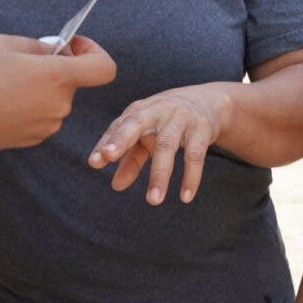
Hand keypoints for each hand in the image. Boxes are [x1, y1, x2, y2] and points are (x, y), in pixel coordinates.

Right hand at [0, 34, 117, 155]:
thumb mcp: (4, 44)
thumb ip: (38, 45)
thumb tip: (55, 51)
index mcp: (58, 77)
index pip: (105, 68)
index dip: (94, 52)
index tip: (71, 46)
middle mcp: (61, 104)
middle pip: (73, 80)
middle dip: (55, 67)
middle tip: (22, 61)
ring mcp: (49, 124)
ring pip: (56, 97)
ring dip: (40, 86)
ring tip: (7, 82)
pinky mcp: (36, 137)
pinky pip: (43, 114)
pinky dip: (31, 104)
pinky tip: (4, 101)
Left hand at [88, 85, 232, 205]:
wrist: (208, 102)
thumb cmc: (168, 122)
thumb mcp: (148, 137)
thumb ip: (130, 159)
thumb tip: (115, 186)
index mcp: (139, 111)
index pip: (118, 127)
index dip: (106, 143)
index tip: (94, 162)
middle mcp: (157, 111)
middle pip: (136, 123)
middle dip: (121, 139)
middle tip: (108, 156)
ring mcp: (180, 119)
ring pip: (166, 146)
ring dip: (159, 174)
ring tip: (153, 201)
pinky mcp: (201, 130)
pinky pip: (195, 155)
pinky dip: (190, 177)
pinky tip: (185, 198)